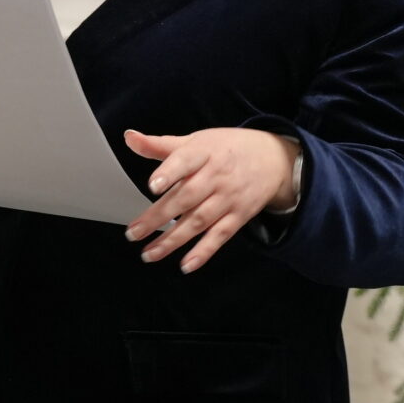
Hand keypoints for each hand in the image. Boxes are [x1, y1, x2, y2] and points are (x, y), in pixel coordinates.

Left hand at [122, 127, 301, 272]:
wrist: (274, 159)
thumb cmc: (226, 149)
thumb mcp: (196, 140)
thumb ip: (160, 145)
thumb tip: (129, 137)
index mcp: (203, 153)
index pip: (185, 161)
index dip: (169, 173)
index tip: (152, 186)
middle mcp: (216, 177)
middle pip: (186, 198)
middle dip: (158, 217)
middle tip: (133, 233)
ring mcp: (229, 198)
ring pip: (199, 221)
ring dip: (173, 240)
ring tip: (149, 253)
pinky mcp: (239, 216)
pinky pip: (220, 236)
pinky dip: (204, 252)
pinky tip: (186, 265)